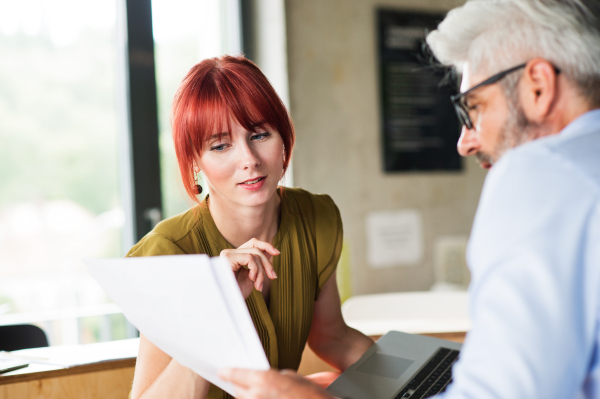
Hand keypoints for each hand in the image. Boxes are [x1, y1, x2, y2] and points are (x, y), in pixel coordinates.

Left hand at [219, 368, 333, 398]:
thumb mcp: (293, 377)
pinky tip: (260, 397)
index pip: (236, 374)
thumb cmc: (310, 395)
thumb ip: (273, 377)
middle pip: (237, 390)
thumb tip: (261, 380)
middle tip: (237, 381)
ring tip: (254, 392)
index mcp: (264, 381)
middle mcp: (257, 397)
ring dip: (245, 397)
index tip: (222, 371)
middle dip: (237, 385)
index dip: (227, 372)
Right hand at [220, 238, 278, 298]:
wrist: (229, 305)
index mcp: (235, 256)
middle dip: (267, 263)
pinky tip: (251, 279)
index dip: (266, 245)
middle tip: (273, 277)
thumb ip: (259, 263)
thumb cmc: (238, 293)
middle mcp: (229, 253)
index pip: (252, 243)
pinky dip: (255, 269)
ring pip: (254, 253)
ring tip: (258, 285)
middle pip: (256, 248)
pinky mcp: (227, 258)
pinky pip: (249, 258)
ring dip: (261, 271)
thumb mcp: (253, 276)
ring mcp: (227, 254)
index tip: (277, 253)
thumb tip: (272, 251)